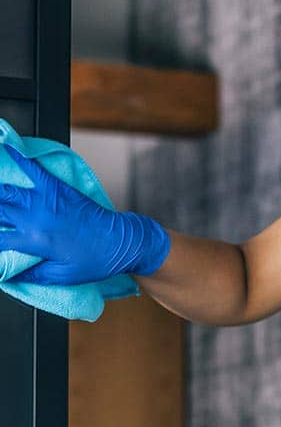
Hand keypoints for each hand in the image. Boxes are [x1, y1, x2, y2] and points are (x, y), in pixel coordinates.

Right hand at [0, 145, 170, 284]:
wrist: (123, 241)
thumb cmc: (95, 261)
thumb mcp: (60, 277)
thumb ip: (29, 275)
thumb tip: (5, 275)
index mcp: (35, 242)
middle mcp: (37, 218)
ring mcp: (48, 200)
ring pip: (8, 191)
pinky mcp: (59, 189)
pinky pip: (36, 170)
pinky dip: (21, 159)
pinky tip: (9, 149)